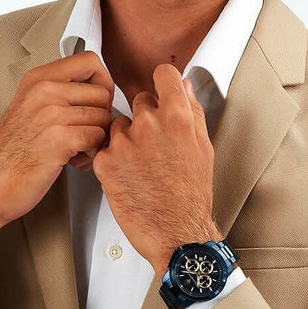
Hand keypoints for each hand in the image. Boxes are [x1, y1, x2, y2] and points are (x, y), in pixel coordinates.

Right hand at [0, 50, 114, 259]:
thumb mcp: (30, 106)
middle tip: (83, 134)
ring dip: (97, 138)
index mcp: (38, 78)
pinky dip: (92, 153)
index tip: (94, 103)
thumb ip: (59, 90)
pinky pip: (99, 138)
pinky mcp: (60, 139)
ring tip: (76, 149)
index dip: (102, 82)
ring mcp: (52, 113)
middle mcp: (44, 90)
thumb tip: (99, 88)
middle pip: (103, 92)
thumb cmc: (12, 152)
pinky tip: (74, 160)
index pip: (90, 61)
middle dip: (101, 116)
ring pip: (104, 117)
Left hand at [92, 64, 220, 276]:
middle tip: (153, 144)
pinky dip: (112, 159)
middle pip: (139, 100)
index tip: (160, 91)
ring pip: (119, 125)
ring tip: (141, 165)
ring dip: (126, 138)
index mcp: (177, 117)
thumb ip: (192, 112)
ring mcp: (125, 142)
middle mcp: (149, 124)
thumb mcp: (203, 148)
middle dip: (145, 117)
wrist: (176, 233)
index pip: (163, 75)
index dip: (162, 83)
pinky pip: (105, 147)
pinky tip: (128, 176)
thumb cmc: (192, 195)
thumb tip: (185, 87)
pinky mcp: (105, 162)